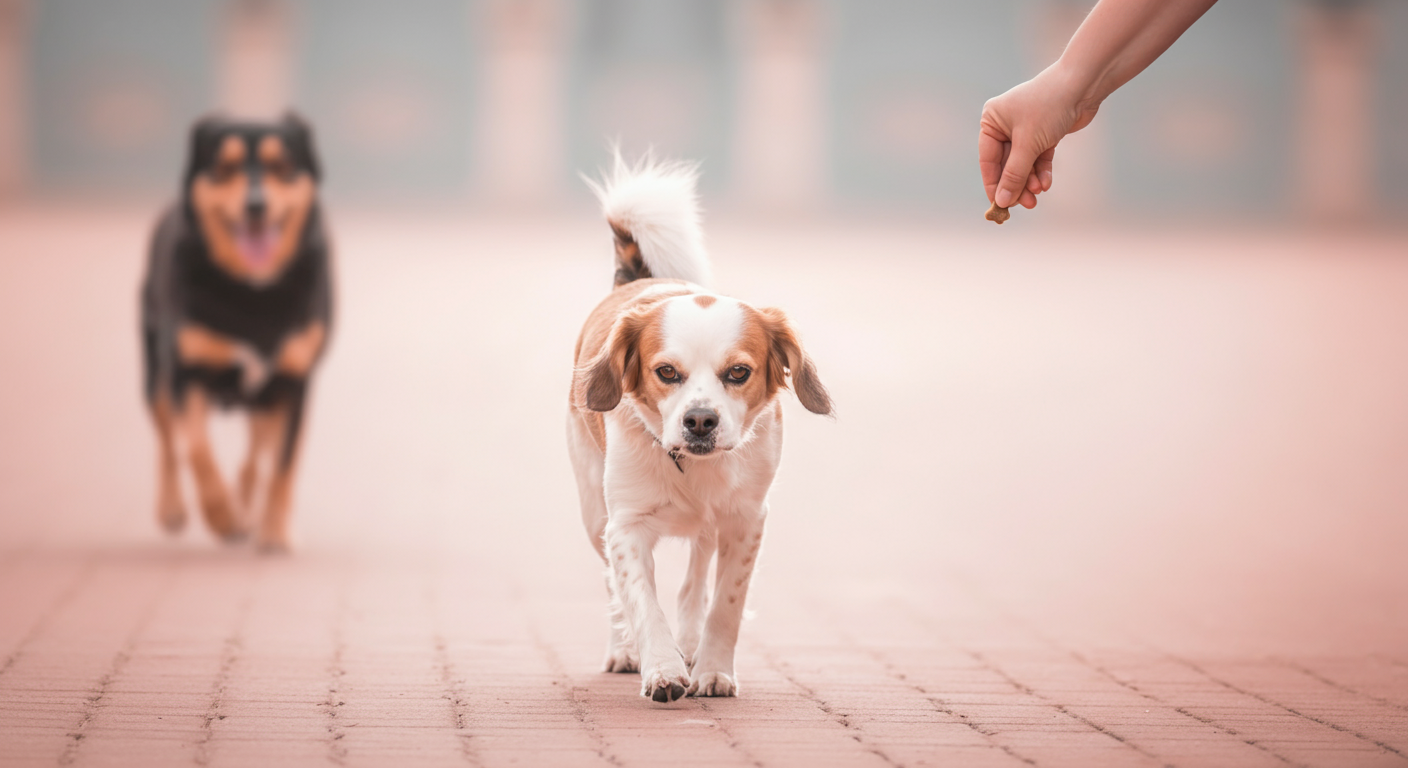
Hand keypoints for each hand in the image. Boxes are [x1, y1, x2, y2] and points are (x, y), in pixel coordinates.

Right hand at [979, 65, 1098, 210]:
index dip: (994, 185)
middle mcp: (1006, 125)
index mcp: (992, 121)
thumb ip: (1014, 175)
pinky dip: (1042, 171)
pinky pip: (1039, 158)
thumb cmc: (1049, 107)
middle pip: (1007, 165)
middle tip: (1026, 204)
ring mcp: (1026, 129)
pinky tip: (1046, 183)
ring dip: (1030, 180)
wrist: (1082, 85)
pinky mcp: (1044, 134)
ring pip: (1024, 164)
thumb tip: (1002, 201)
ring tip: (1038, 194)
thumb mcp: (1027, 144)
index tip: (1000, 206)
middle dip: (1017, 185)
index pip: (988, 160)